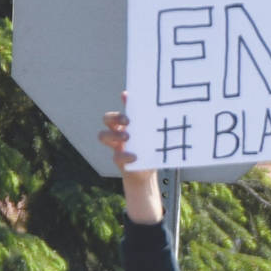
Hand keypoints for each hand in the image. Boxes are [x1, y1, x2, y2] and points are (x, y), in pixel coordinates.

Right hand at [101, 99, 162, 224]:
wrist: (147, 173)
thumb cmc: (151, 151)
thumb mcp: (154, 137)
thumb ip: (156, 126)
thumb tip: (167, 111)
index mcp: (125, 125)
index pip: (120, 108)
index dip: (122, 102)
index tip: (127, 97)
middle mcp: (117, 132)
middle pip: (107, 119)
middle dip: (115, 117)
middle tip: (128, 122)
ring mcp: (116, 146)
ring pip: (103, 135)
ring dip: (114, 135)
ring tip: (127, 138)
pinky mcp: (118, 160)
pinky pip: (116, 156)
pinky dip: (125, 156)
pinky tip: (135, 157)